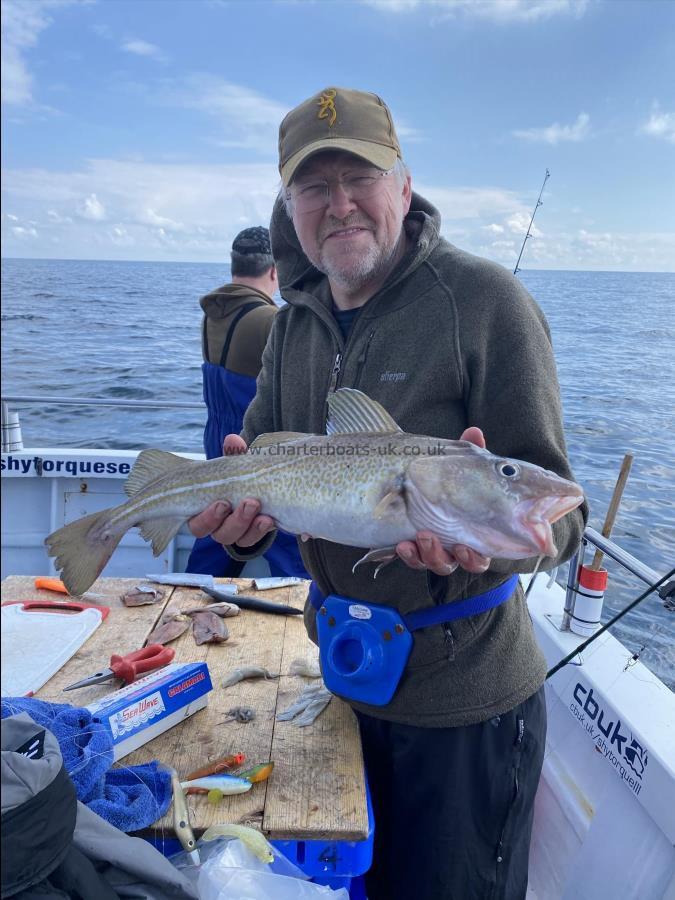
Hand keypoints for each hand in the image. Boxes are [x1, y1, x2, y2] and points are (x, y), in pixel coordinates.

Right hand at [188, 434, 275, 547]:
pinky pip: (254, 539)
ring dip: (250, 526)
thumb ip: (233, 455)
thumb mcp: (235, 465)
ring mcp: (236, 532)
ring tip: (263, 512)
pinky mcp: (253, 534)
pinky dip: (261, 530)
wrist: (258, 485)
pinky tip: (271, 519)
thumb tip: (233, 440)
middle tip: (250, 503)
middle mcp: (218, 527)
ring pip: (238, 539)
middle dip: (235, 520)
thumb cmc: (237, 475)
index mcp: (204, 511)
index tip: (223, 502)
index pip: (198, 524)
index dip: (208, 517)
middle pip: (219, 534)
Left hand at [395, 426, 491, 575]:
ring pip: (439, 563)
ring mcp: (435, 548)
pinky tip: (402, 544)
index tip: (467, 546)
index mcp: (475, 529)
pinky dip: (410, 555)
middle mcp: (458, 544)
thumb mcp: (455, 465)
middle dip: (460, 557)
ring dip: (432, 554)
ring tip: (423, 536)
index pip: (482, 552)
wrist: (405, 482)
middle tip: (455, 545)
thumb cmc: (444, 477)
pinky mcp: (414, 549)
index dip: (477, 556)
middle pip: (464, 563)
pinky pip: (414, 560)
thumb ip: (468, 452)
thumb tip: (475, 432)